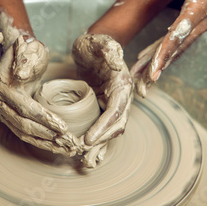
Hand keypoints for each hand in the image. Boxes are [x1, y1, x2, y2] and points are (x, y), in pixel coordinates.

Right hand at [0, 35, 77, 155]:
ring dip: (47, 143)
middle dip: (48, 135)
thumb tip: (20, 75)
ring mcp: (2, 111)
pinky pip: (24, 134)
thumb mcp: (30, 47)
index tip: (64, 126)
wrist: (21, 53)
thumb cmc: (29, 49)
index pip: (24, 107)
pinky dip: (42, 142)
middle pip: (23, 125)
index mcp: (0, 84)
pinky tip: (58, 147)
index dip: (44, 118)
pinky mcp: (9, 117)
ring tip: (68, 149)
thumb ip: (25, 58)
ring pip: (24, 133)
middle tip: (70, 143)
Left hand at [72, 34, 133, 166]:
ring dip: (100, 147)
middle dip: (102, 142)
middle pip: (115, 126)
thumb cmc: (94, 43)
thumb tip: (117, 62)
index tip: (89, 139)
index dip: (104, 127)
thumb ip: (109, 49)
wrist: (90, 45)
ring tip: (86, 163)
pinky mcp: (101, 107)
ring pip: (109, 131)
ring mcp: (111, 103)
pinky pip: (100, 127)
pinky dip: (96, 141)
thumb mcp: (100, 42)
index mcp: (122, 84)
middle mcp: (120, 97)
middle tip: (84, 155)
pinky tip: (86, 154)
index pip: (116, 110)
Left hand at [131, 0, 206, 95]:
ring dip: (161, 63)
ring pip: (179, 47)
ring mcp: (204, 22)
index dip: (164, 53)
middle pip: (177, 49)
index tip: (153, 71)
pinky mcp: (202, 20)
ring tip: (142, 78)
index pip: (178, 35)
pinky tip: (156, 57)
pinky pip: (182, 40)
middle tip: (141, 85)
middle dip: (158, 67)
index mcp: (200, 8)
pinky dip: (168, 51)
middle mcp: (203, 21)